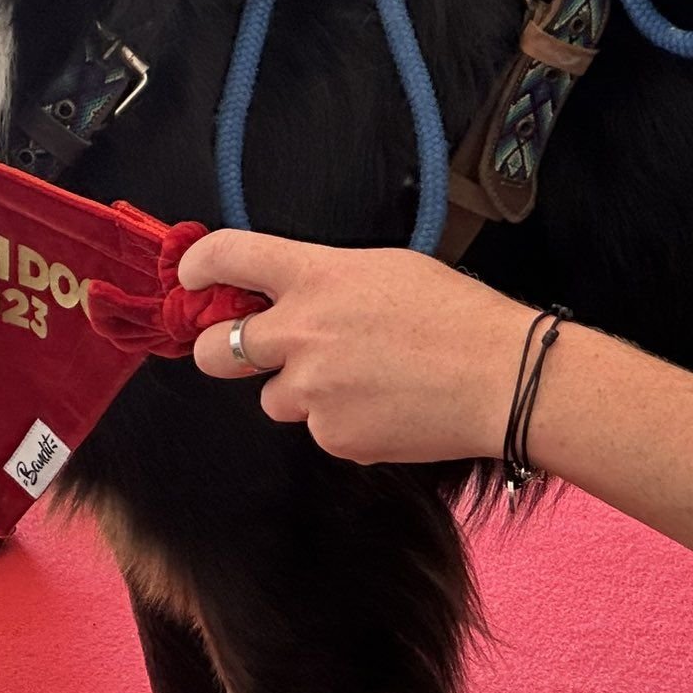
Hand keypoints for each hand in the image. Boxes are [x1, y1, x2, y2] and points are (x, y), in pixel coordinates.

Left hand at [181, 231, 530, 464]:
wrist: (502, 377)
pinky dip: (343, 422)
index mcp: (315, 275)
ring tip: (361, 379)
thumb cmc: (456, 315)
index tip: (191, 278)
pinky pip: (319, 430)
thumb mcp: (385, 267)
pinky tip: (385, 407)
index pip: (227, 256)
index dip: (196, 266)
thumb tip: (292, 292)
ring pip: (274, 398)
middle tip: (245, 350)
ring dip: (301, 391)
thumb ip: (325, 279)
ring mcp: (312, 391)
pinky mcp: (333, 436)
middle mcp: (300, 332)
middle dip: (223, 350)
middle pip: (217, 350)